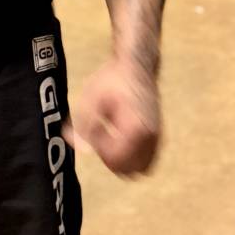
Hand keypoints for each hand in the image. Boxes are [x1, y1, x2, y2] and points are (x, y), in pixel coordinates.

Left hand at [63, 58, 160, 175]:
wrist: (136, 65)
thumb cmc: (113, 79)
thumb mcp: (92, 99)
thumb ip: (83, 125)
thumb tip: (76, 147)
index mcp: (136, 130)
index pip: (115, 160)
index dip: (99, 148)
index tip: (94, 128)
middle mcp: (151, 138)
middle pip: (128, 170)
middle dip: (110, 157)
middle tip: (101, 133)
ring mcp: (157, 138)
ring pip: (139, 168)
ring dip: (122, 159)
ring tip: (110, 135)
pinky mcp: (158, 135)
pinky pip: (146, 160)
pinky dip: (132, 155)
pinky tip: (120, 136)